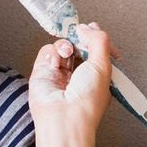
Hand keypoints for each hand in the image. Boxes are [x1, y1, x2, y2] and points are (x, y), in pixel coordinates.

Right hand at [26, 22, 116, 146]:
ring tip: (68, 53)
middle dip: (79, 37)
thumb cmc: (87, 100)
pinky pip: (47, 52)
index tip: (94, 29)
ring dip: (65, 45)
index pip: (97, 49)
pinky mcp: (43, 72)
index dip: (95, 37)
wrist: (64, 118)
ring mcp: (60, 73)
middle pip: (78, 45)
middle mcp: (79, 74)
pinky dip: (52, 53)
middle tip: (79, 33)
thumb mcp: (103, 66)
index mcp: (97, 75)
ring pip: (62, 46)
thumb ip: (100, 41)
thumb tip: (88, 28)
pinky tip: (55, 64)